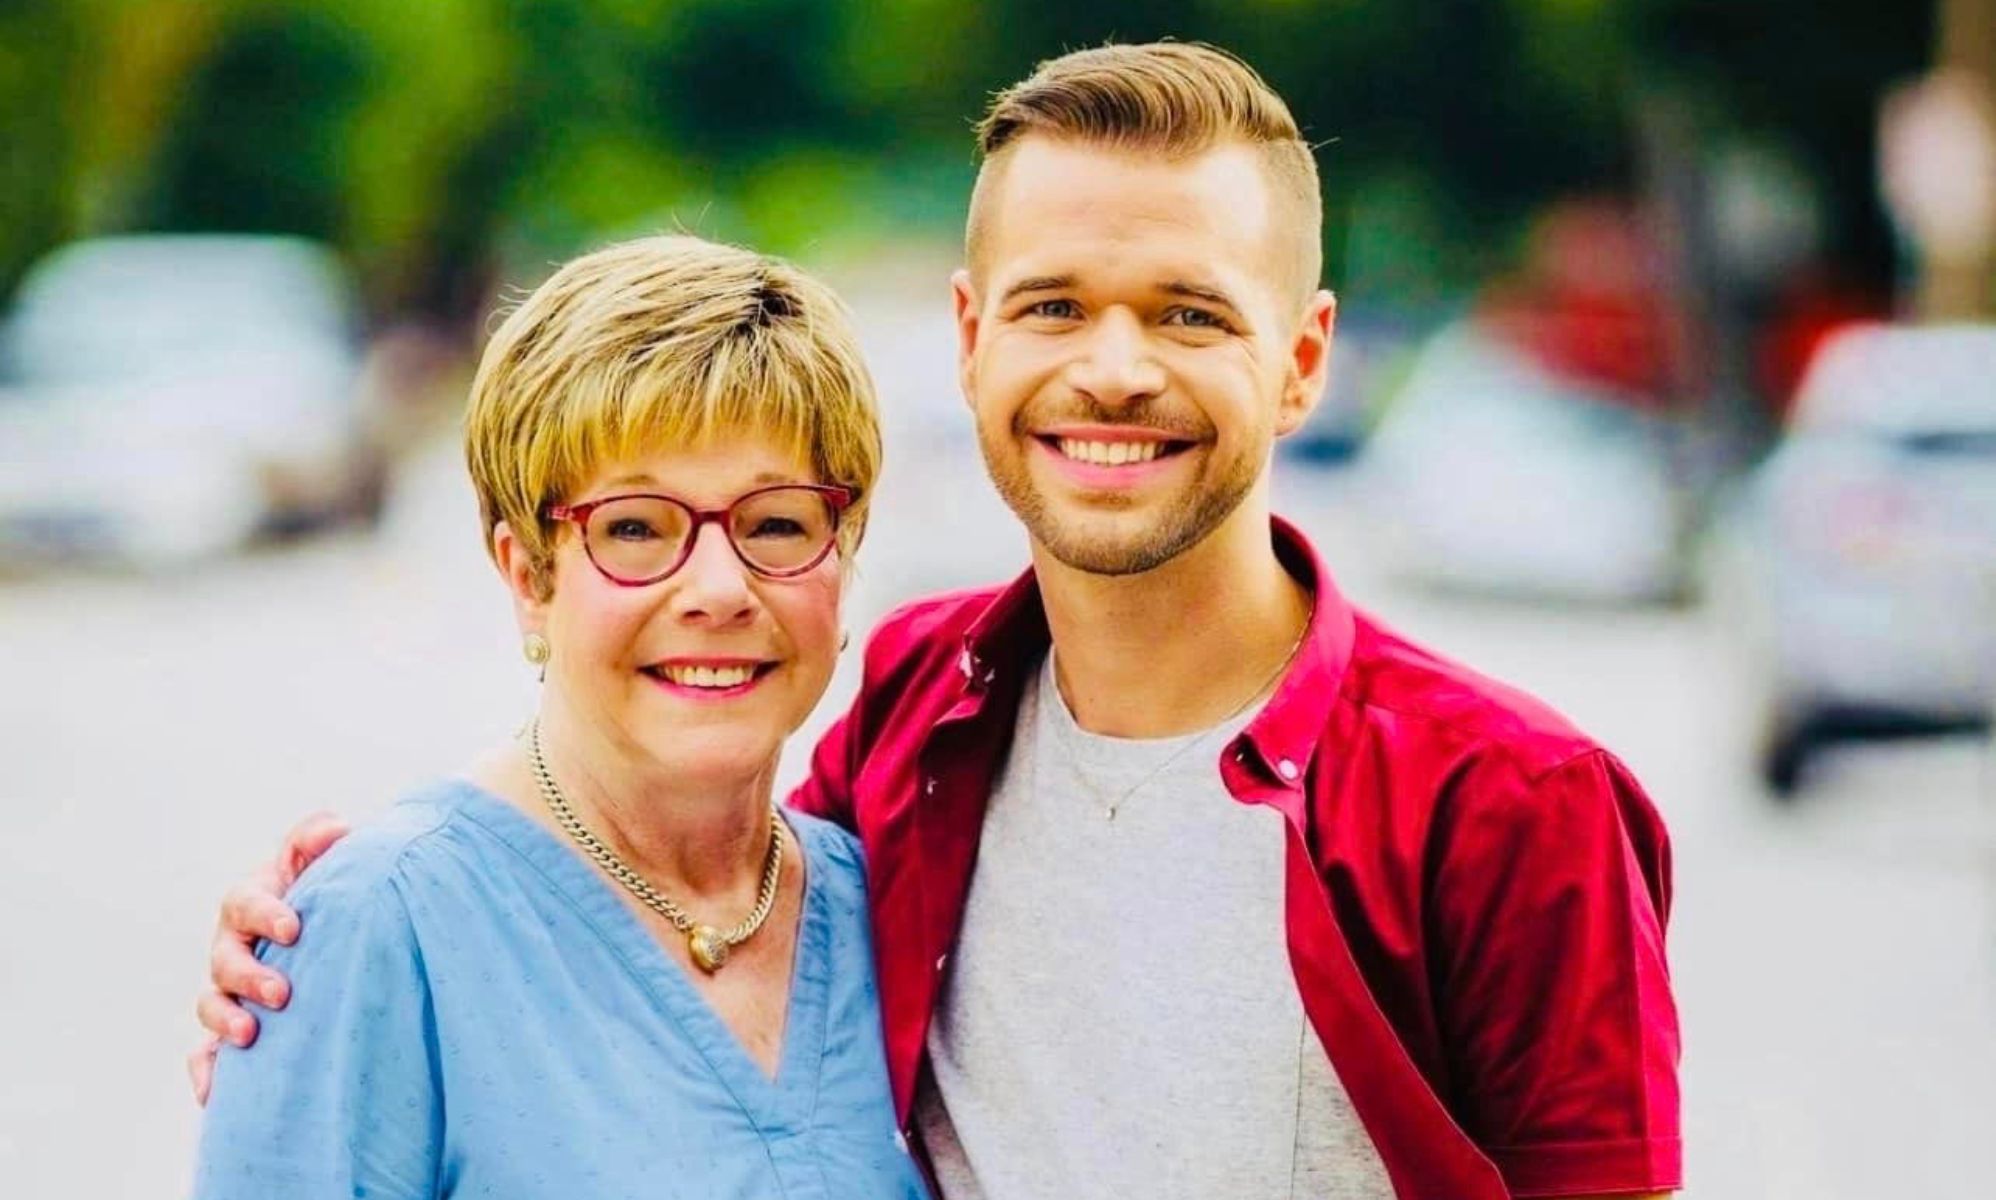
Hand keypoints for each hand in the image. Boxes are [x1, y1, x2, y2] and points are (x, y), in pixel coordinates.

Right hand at [187, 811, 349, 1104]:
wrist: (334, 933)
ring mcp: (228, 988)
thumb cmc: (328, 893)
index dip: (266, 913)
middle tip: (282, 992)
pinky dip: (206, 1071)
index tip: (295, 928)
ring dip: (225, 1021)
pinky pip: (206, 1054)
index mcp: (252, 902)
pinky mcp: (229, 1029)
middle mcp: (233, 945)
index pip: (246, 901)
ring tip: (250, 1036)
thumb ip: (320, 841)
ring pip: (211, 1004)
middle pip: (225, 959)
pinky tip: (214, 1093)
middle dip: (249, 976)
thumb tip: (338, 828)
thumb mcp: (324, 862)